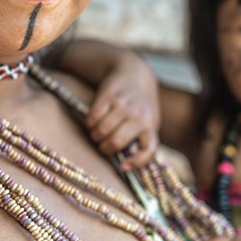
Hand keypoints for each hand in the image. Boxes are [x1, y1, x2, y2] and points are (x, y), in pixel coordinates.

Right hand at [84, 54, 159, 169]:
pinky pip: (93, 117)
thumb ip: (141, 140)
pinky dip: (89, 124)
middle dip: (105, 148)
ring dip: (95, 136)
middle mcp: (138, 116)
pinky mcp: (108, 96)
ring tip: (96, 134)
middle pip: (116, 141)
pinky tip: (92, 123)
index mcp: (150, 126)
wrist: (135, 74)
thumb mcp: (149, 122)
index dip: (136, 162)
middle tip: (102, 146)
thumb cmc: (141, 106)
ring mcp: (123, 105)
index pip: (148, 149)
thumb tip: (125, 164)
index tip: (123, 166)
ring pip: (102, 130)